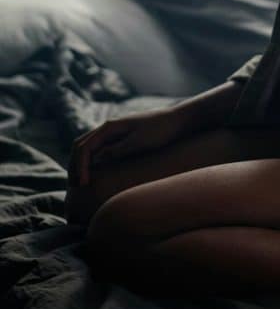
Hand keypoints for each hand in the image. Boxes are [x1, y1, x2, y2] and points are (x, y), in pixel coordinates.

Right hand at [67, 107, 185, 187]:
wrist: (177, 121)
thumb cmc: (161, 130)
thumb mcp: (139, 142)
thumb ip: (118, 150)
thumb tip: (97, 160)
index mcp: (109, 127)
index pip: (84, 147)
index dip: (80, 167)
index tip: (84, 185)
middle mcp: (108, 128)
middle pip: (80, 146)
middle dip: (74, 166)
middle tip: (76, 188)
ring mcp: (113, 133)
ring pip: (87, 148)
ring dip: (80, 164)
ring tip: (81, 184)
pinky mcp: (120, 139)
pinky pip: (99, 150)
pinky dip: (90, 162)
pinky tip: (94, 175)